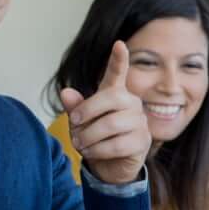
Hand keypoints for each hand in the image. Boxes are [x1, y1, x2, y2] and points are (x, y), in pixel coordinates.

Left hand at [60, 41, 150, 184]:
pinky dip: (97, 150)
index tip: (118, 44)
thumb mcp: (80, 121)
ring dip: (88, 136)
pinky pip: (117, 145)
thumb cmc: (94, 136)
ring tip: (79, 143)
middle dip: (86, 111)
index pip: (117, 73)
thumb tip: (65, 92)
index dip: (118, 59)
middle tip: (72, 123)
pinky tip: (90, 152)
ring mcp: (140, 122)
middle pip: (111, 98)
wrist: (109, 165)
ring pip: (111, 125)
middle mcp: (131, 103)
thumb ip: (74, 107)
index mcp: (115, 93)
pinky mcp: (143, 141)